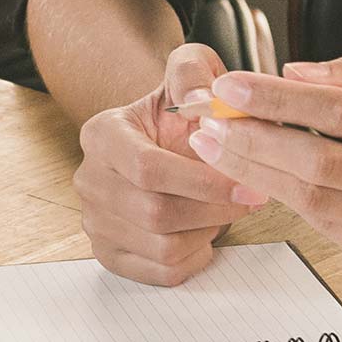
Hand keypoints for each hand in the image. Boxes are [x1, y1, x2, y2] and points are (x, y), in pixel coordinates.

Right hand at [72, 42, 268, 285]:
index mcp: (102, 134)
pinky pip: (162, 272)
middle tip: (251, 196)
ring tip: (224, 206)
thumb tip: (203, 100)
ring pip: (161, 247)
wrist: (161, 135)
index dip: (201, 180)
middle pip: (155, 213)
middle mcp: (90, 180)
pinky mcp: (111, 254)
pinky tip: (205, 227)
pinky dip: (194, 255)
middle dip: (213, 209)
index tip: (245, 181)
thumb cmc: (179, 108)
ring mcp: (96, 221)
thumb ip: (194, 72)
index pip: (146, 168)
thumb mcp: (190, 70)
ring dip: (206, 231)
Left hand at [187, 54, 341, 288]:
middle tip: (209, 120)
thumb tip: (297, 72)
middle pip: (323, 163)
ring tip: (218, 146)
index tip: (237, 86)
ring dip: (256, 172)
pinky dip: (288, 198)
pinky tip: (260, 175)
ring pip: (316, 202)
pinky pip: (329, 227)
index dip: (283, 100)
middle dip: (254, 140)